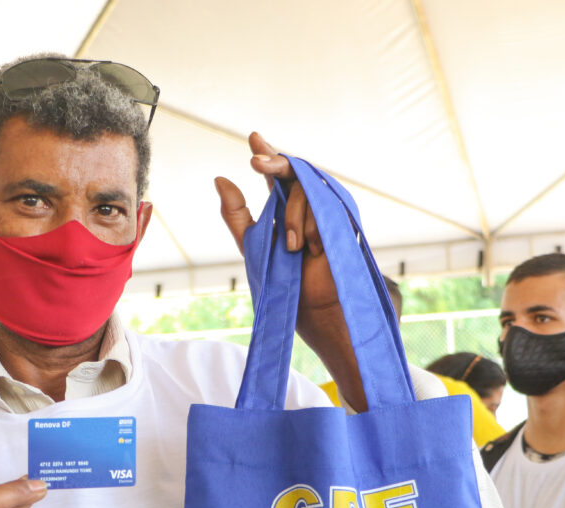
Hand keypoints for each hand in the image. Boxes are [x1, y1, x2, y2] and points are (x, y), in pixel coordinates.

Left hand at [216, 133, 363, 409]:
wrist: (316, 313)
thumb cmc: (286, 286)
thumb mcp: (253, 246)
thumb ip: (237, 214)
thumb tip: (220, 178)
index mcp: (287, 212)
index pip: (277, 176)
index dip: (267, 154)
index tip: (253, 137)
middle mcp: (308, 208)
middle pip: (292, 172)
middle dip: (274, 162)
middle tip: (255, 158)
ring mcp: (327, 211)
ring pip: (305, 187)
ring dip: (293, 217)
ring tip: (295, 249)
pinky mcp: (344, 220)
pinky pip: (322, 203)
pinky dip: (311, 226)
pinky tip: (310, 248)